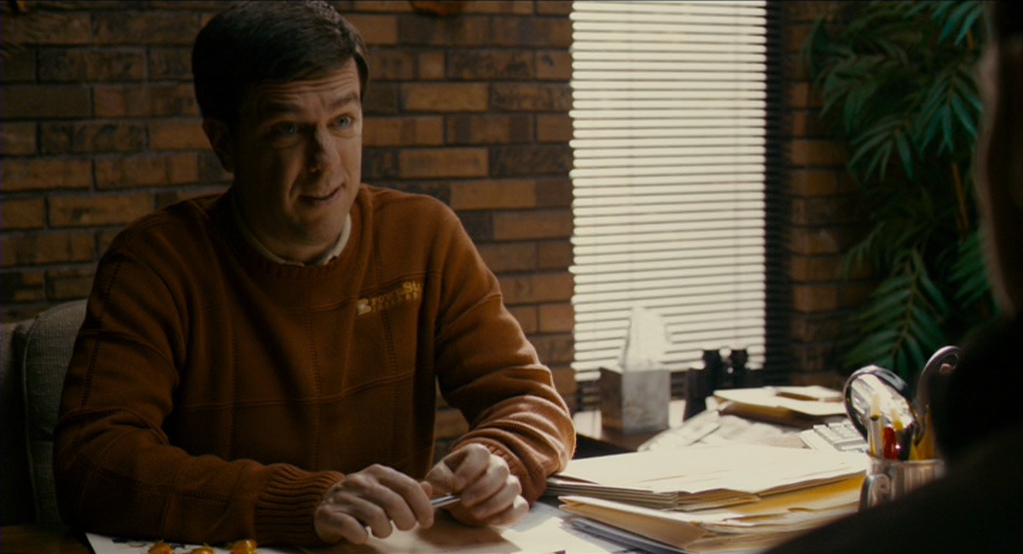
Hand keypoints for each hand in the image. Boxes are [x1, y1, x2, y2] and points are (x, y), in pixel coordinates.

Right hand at [314, 464, 434, 543]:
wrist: (322, 502)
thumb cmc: (362, 499)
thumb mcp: (385, 488)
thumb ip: (406, 489)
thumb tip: (429, 488)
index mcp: (378, 472)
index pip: (408, 486)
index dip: (423, 506)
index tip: (427, 521)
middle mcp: (360, 480)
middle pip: (395, 503)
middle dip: (406, 521)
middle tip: (404, 527)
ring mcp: (344, 496)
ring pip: (376, 517)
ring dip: (385, 531)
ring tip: (382, 531)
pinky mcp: (329, 513)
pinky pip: (352, 528)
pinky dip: (362, 536)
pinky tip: (363, 535)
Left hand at [425, 443, 527, 526]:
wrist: (456, 501)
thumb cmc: (447, 485)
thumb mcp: (436, 480)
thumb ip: (439, 481)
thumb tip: (451, 486)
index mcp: (476, 454)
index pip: (481, 453)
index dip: (470, 468)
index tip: (456, 486)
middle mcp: (496, 465)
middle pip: (501, 469)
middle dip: (483, 487)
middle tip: (465, 502)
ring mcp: (508, 483)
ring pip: (513, 486)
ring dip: (495, 502)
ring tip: (476, 514)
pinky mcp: (515, 503)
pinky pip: (521, 506)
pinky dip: (509, 514)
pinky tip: (492, 521)